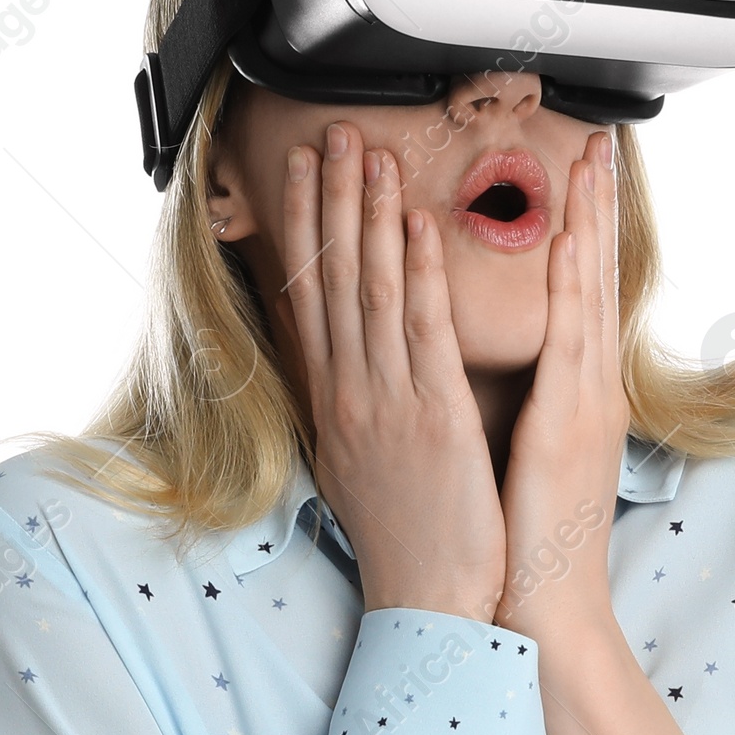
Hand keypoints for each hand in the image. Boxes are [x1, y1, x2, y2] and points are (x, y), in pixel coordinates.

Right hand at [282, 122, 504, 622]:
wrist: (427, 602)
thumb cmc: (407, 541)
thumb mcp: (360, 467)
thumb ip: (352, 409)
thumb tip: (340, 368)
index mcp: (336, 404)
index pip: (311, 297)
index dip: (305, 229)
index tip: (300, 172)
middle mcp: (352, 395)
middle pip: (332, 280)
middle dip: (330, 200)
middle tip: (331, 133)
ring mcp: (389, 404)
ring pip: (372, 292)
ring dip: (369, 216)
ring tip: (368, 153)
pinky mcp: (434, 420)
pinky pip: (422, 334)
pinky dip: (418, 274)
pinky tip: (416, 224)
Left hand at [492, 130, 628, 646]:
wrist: (547, 607)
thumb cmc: (528, 540)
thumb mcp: (532, 457)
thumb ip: (532, 405)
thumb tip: (520, 374)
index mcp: (577, 394)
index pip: (583, 294)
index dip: (585, 230)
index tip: (583, 173)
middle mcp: (590, 389)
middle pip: (598, 278)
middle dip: (598, 205)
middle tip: (602, 137)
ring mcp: (586, 404)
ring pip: (590, 294)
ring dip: (590, 222)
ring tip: (592, 159)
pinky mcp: (569, 426)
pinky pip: (566, 342)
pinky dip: (568, 287)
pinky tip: (567, 242)